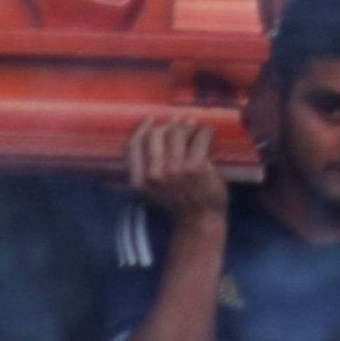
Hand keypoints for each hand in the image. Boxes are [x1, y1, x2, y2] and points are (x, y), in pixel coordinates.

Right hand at [125, 118, 227, 232]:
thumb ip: (139, 172)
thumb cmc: (176, 202)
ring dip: (187, 125)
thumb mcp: (148, 192)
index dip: (142, 128)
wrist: (199, 220)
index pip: (133, 145)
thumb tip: (136, 143)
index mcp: (139, 180)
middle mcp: (154, 174)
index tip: (150, 120)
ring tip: (193, 127)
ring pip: (177, 131)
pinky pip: (199, 135)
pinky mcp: (195, 166)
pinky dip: (204, 131)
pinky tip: (206, 133)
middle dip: (168, 125)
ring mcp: (175, 169)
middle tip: (179, 124)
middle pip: (156, 133)